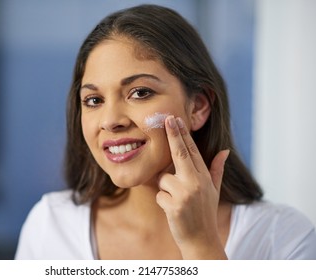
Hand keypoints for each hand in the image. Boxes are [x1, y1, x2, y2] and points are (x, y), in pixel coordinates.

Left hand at [156, 115, 229, 258]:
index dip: (183, 134)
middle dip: (173, 134)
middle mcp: (196, 182)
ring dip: (165, 190)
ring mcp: (186, 193)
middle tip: (166, 118)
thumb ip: (217, 169)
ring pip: (163, 179)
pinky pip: (159, 195)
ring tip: (177, 202)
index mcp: (204, 177)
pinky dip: (162, 202)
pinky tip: (174, 211)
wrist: (201, 240)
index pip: (192, 151)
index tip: (175, 120)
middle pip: (181, 153)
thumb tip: (225, 151)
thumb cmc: (205, 213)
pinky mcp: (175, 205)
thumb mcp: (214, 191)